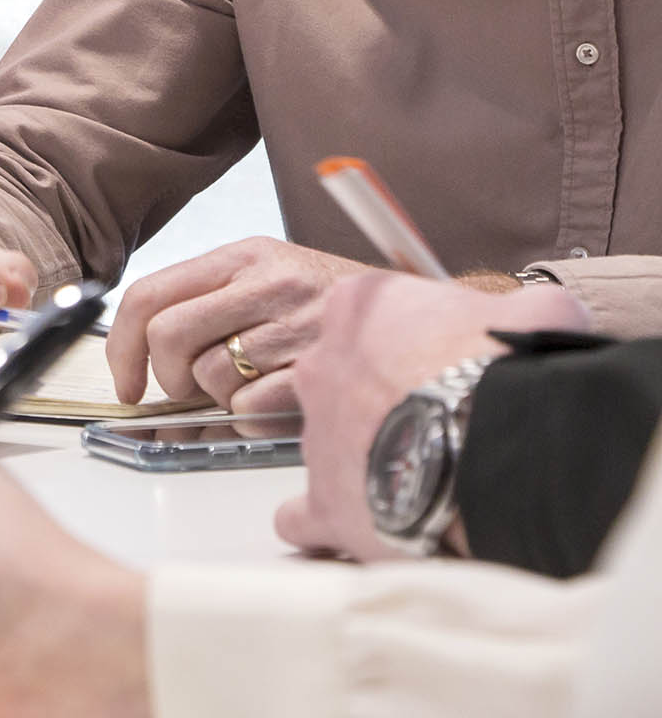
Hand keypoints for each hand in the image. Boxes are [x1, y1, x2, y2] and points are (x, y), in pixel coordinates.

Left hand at [106, 237, 368, 412]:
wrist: (418, 321)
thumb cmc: (332, 309)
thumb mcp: (271, 280)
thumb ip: (210, 306)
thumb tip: (144, 364)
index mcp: (245, 255)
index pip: (150, 295)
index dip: (122, 346)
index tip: (126, 383)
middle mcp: (269, 282)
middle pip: (168, 336)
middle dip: (167, 378)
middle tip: (188, 390)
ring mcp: (298, 323)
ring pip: (211, 377)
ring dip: (223, 397)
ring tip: (258, 384)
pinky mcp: (322, 367)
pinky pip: (251, 408)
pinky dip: (255, 417)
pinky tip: (282, 400)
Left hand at [275, 272, 590, 560]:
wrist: (501, 455)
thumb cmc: (510, 377)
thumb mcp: (536, 315)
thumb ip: (522, 310)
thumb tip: (537, 316)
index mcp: (360, 309)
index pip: (371, 314)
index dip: (413, 340)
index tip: (447, 360)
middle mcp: (322, 368)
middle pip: (343, 380)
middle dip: (384, 401)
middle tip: (440, 425)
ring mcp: (317, 437)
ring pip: (329, 446)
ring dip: (369, 461)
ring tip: (427, 484)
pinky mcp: (325, 503)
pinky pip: (304, 518)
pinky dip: (328, 526)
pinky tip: (363, 530)